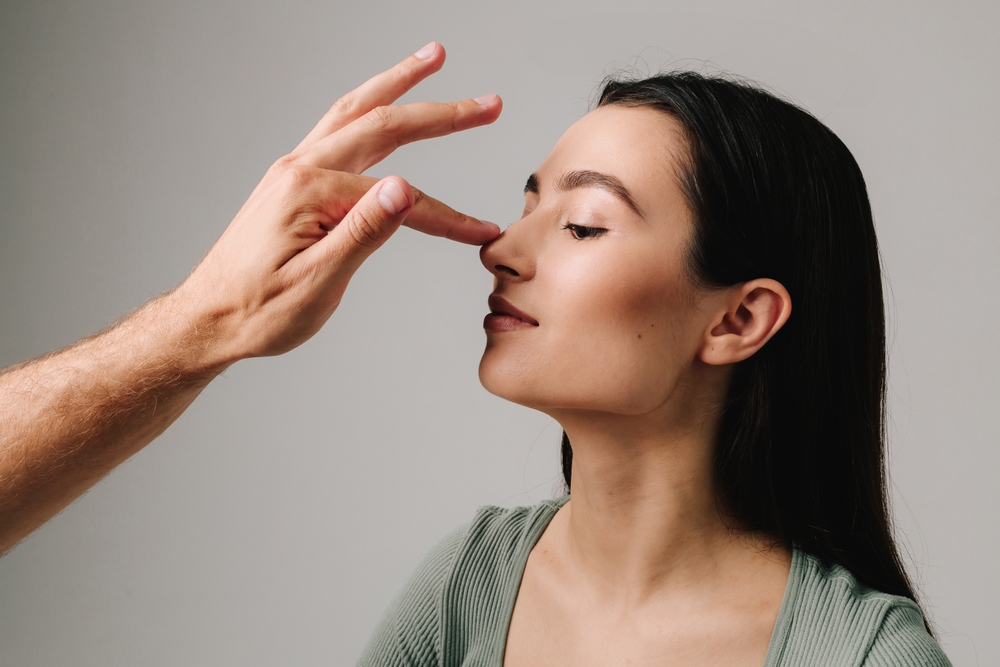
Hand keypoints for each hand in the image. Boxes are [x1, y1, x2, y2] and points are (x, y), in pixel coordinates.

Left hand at [171, 42, 501, 364]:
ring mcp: (293, 170)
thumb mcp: (316, 283)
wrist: (207, 319)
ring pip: (355, 111)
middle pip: (382, 124)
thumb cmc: (258, 311)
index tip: (480, 233)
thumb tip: (405, 188)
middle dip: (441, 112)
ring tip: (433, 58)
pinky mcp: (292, 181)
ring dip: (398, 83)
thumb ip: (362, 232)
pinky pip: (337, 129)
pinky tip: (381, 103)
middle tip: (488, 103)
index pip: (399, 199)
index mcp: (309, 192)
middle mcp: (300, 168)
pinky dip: (368, 106)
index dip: (447, 217)